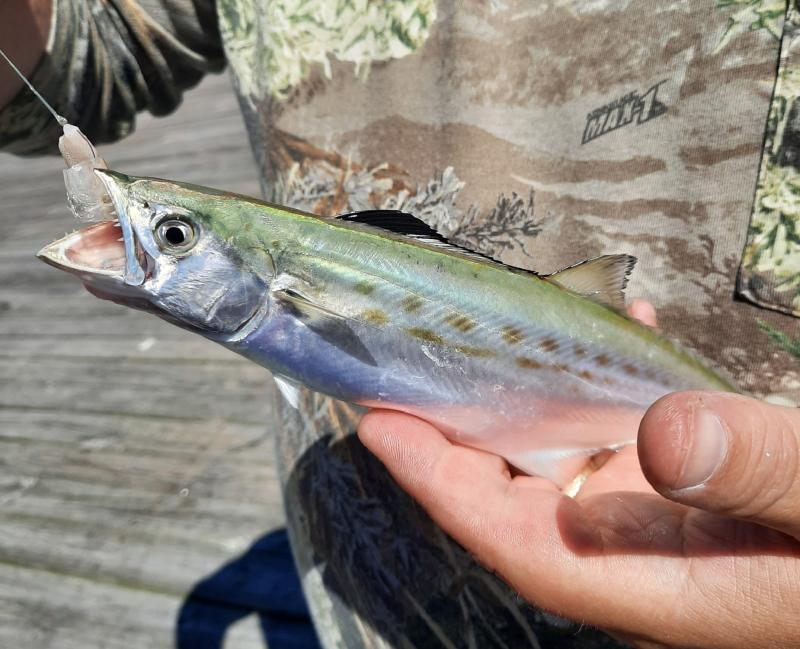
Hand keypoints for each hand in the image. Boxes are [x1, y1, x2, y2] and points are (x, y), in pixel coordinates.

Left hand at [357, 301, 799, 648]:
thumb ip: (765, 475)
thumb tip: (664, 432)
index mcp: (668, 586)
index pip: (522, 545)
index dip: (445, 490)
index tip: (383, 427)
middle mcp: (652, 555)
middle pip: (521, 500)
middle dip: (455, 440)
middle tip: (403, 369)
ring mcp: (672, 516)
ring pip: (568, 458)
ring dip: (527, 397)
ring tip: (491, 337)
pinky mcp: (700, 479)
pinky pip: (631, 428)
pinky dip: (615, 375)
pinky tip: (630, 324)